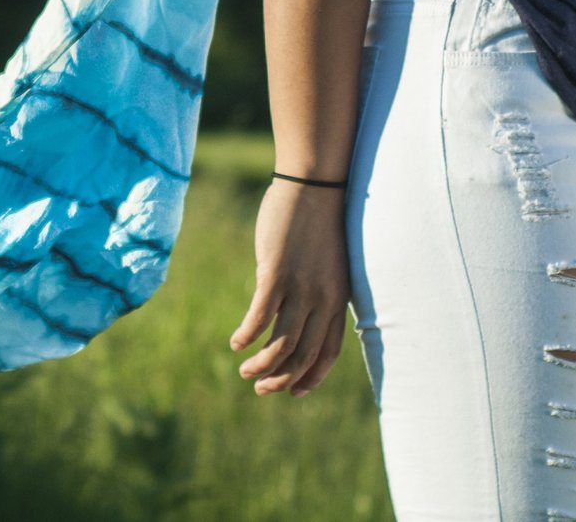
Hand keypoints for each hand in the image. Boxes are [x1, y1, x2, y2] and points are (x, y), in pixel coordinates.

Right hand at [227, 179, 350, 397]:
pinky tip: (236, 343)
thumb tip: (295, 308)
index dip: (311, 377)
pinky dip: (247, 336)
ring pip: (282, 345)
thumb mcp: (329, 262)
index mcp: (339, 299)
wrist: (315, 184)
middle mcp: (324, 300)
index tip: (294, 391)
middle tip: (261, 388)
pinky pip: (259, 318)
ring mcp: (301, 288)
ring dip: (261, 365)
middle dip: (281, 379)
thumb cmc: (320, 219)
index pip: (329, 353)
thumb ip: (318, 289)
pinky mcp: (276, 274)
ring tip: (245, 372)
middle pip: (304, 355)